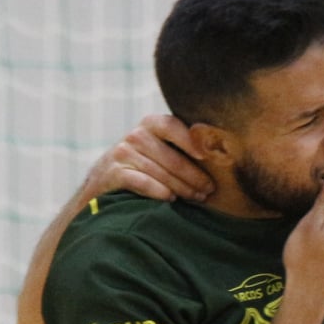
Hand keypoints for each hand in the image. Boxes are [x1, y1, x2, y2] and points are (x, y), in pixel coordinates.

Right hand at [91, 113, 213, 202]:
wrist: (101, 185)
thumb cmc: (143, 167)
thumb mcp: (158, 149)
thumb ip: (181, 146)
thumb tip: (222, 153)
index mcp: (150, 124)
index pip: (172, 125)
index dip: (190, 140)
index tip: (207, 156)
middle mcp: (135, 135)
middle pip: (171, 156)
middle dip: (194, 175)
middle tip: (209, 190)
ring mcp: (122, 153)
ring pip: (160, 172)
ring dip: (182, 187)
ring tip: (197, 198)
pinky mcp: (112, 173)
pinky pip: (141, 182)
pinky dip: (158, 191)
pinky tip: (170, 199)